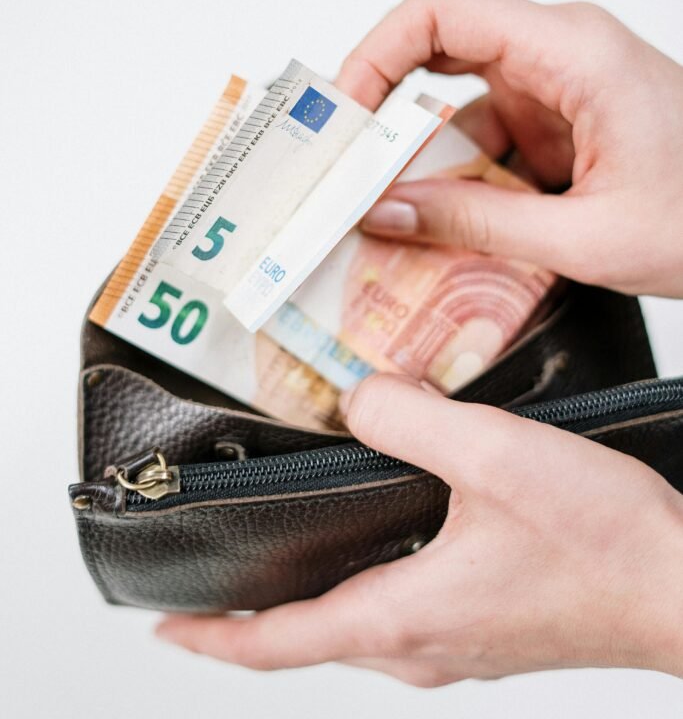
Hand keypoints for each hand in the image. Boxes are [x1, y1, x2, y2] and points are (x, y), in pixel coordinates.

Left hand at [154, 376, 682, 682]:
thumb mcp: (493, 456)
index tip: (166, 621)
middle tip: (217, 573)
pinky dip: (365, 585)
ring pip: (357, 627)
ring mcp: (459, 644)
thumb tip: (357, 397)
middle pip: (309, 639)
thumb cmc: (604, 543)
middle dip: (254, 613)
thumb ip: (409, 418)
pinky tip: (380, 537)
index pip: (276, 644)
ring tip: (283, 554)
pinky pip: (403, 613)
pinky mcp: (489, 627)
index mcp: (403, 615)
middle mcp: (422, 646)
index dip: (212, 634)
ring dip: (310, 599)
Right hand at [335, 0, 682, 297]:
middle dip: (382, 111)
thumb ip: (477, 223)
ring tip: (390, 214)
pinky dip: (457, 176)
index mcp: (572, 50)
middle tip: (343, 167)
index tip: (340, 114)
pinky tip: (443, 222)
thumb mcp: (588, 235)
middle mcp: (558, 50)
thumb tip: (385, 211)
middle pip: (435, 50)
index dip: (373, 52)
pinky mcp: (558, 116)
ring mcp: (557, 82)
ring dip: (421, 157)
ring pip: (455, 101)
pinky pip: (485, 133)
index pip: (441, 11)